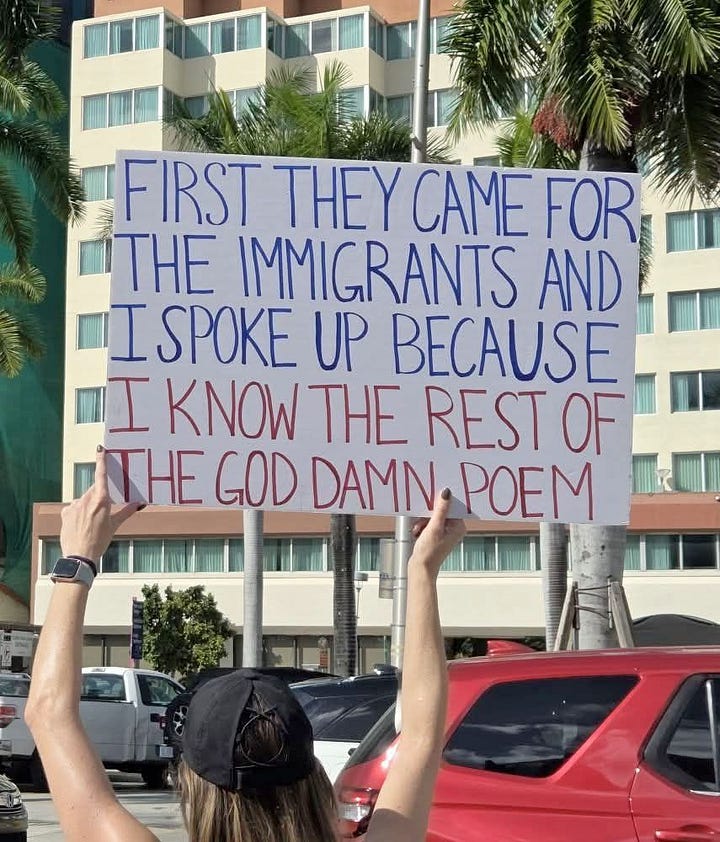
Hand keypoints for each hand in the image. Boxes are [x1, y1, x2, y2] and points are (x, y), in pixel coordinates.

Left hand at [60, 446, 142, 561]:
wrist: (79, 556)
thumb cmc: (100, 541)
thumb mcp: (114, 525)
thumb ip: (126, 511)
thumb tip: (140, 504)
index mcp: (101, 500)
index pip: (101, 476)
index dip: (101, 461)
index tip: (100, 448)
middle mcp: (86, 499)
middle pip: (94, 490)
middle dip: (99, 496)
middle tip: (103, 512)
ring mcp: (74, 505)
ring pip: (84, 499)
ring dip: (88, 505)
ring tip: (91, 523)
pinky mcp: (65, 512)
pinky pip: (74, 507)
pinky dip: (78, 512)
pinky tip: (80, 524)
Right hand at [410, 488, 465, 574]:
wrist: (420, 568)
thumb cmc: (429, 551)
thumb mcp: (434, 527)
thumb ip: (441, 509)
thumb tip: (447, 492)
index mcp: (459, 527)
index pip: (451, 507)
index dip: (440, 504)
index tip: (430, 503)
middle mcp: (454, 529)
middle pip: (440, 511)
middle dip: (428, 516)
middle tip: (421, 523)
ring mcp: (445, 532)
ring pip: (432, 517)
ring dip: (422, 522)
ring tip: (418, 531)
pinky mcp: (436, 535)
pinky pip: (428, 523)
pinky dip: (421, 526)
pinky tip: (417, 534)